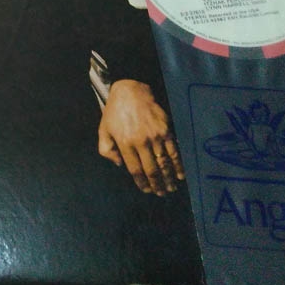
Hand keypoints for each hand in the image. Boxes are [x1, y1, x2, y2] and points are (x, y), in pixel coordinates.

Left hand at [98, 79, 183, 195]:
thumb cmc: (115, 111)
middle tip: (162, 193)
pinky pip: (174, 151)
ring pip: (164, 163)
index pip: (135, 170)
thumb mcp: (103, 130)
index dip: (142, 183)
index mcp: (125, 143)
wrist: (131, 90)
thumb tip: (119, 165)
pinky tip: (180, 174)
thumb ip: (106, 149)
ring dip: (169, 178)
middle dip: (157, 184)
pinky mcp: (167, 129)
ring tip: (171, 188)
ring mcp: (156, 136)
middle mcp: (141, 142)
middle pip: (152, 170)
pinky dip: (178, 165)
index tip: (147, 190)